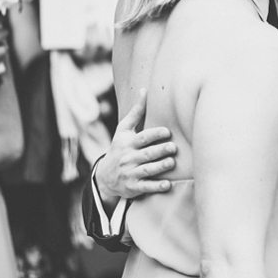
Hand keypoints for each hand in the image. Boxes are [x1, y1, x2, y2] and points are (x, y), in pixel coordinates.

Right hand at [93, 89, 177, 204]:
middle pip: (146, 154)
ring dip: (160, 167)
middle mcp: (128, 158)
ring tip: (171, 162)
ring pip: (147, 170)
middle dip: (159, 150)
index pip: (142, 138)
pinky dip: (156, 186)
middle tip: (173, 147)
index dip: (154, 134)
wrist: (105, 176)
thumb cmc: (119, 148)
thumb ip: (136, 112)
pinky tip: (168, 184)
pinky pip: (146, 187)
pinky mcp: (133, 187)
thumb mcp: (123, 130)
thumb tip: (144, 90)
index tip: (167, 132)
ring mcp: (130, 173)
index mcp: (127, 143)